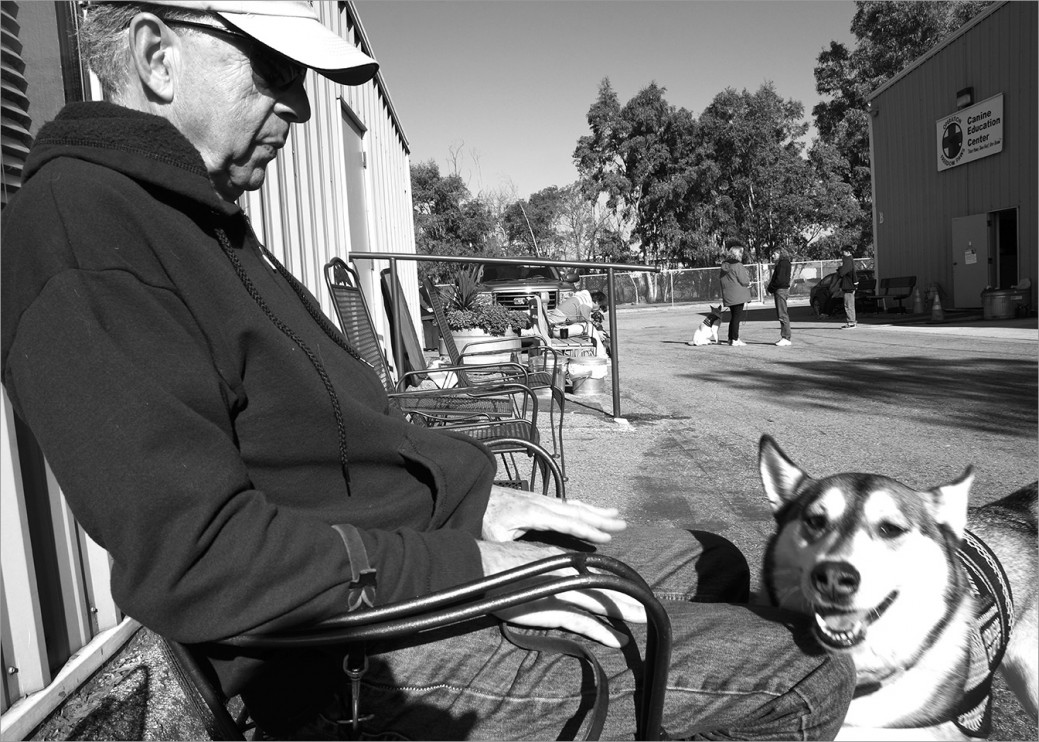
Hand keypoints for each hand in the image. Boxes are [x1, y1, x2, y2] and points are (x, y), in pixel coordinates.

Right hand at [477, 540, 646, 646]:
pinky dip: (601, 632)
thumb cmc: (505, 568)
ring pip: (601, 602)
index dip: (618, 580)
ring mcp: (561, 591)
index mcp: (564, 561)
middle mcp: (567, 573)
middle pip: (606, 585)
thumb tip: (569, 576)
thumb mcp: (536, 564)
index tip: (634, 588)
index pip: (599, 570)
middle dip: (630, 596)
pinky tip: (617, 639)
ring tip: (645, 619)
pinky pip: (582, 623)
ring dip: (625, 612)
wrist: (483, 567)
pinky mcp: (551, 609)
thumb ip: (554, 570)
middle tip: (651, 605)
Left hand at [482, 486, 626, 543]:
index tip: (607, 537)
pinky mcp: (536, 500)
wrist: (471, 493)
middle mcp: (540, 503)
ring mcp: (540, 500)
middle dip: (601, 518)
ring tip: (615, 513)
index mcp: (533, 512)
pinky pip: (565, 503)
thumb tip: (530, 560)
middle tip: (623, 524)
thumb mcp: (494, 536)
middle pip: (577, 511)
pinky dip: (582, 507)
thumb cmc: (481, 515)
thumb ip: (513, 546)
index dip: (588, 530)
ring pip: (573, 505)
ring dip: (595, 510)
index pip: (567, 522)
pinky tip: (589, 509)